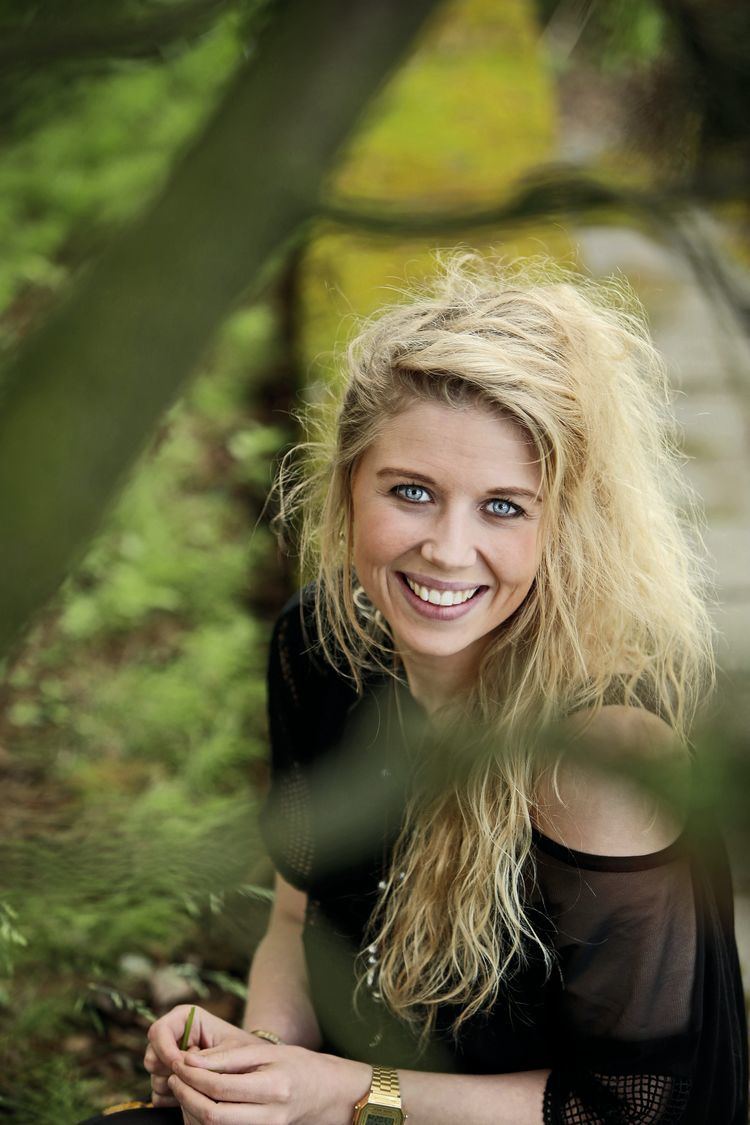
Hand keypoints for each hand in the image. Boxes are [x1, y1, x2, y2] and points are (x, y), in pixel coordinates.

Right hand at [144, 1004, 253, 1107]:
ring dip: (175, 1086)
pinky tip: (195, 1095)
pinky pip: (158, 1094)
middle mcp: (172, 1037)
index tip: (178, 1066)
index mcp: (184, 1018)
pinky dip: (174, 1099)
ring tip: (200, 1084)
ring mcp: (168, 1059)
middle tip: (194, 1076)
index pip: (158, 1031)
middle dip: (170, 1071)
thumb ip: (208, 1058)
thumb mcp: (230, 1051)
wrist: (252, 1065)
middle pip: (151, 1056)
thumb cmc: (244, 1051)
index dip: (165, 1050)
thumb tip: (183, 1064)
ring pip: (154, 1077)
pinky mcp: (169, 1079)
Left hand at [167, 1038, 370, 1123]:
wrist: (324, 1093)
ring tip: (183, 1087)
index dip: (194, 1076)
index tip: (179, 1062)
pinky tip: (198, 1103)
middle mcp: (269, 1116)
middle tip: (174, 1077)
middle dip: (187, 1095)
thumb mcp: (267, 1053)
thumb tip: (193, 1060)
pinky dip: (204, 1120)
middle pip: (214, 1115)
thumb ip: (230, 1057)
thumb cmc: (296, 1066)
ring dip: (191, 1109)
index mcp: (273, 1087)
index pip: (221, 1087)